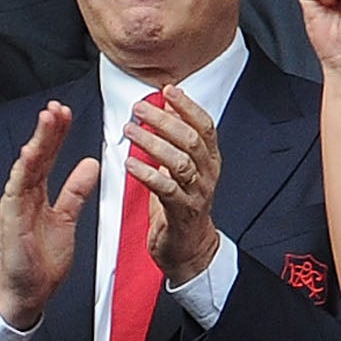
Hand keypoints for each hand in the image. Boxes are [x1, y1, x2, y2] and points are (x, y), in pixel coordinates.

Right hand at [0, 101, 96, 328]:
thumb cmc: (42, 260)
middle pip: (36, 155)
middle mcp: (23, 195)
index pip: (47, 157)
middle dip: (47, 130)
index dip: (57, 134)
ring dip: (37, 142)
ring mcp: (14, 206)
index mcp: (36, 194)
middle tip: (57, 107)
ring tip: (48, 119)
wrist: (29, 293)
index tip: (66, 113)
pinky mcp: (10, 219)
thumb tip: (90, 164)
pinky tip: (30, 153)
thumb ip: (76, 191)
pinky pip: (16, 191)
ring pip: (26, 166)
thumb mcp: (68, 219)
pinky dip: (23, 171)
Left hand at [124, 85, 223, 286]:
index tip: (169, 91)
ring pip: (180, 162)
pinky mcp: (182, 212)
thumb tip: (168, 109)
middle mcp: (207, 174)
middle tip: (140, 109)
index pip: (205, 126)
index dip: (188, 106)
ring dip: (154, 143)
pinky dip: (147, 173)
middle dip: (165, 120)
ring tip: (132, 131)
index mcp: (209, 160)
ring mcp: (197, 193)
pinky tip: (131, 163)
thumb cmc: (182, 207)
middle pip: (191, 140)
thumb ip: (177, 140)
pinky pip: (166, 189)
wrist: (189, 249)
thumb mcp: (182, 168)